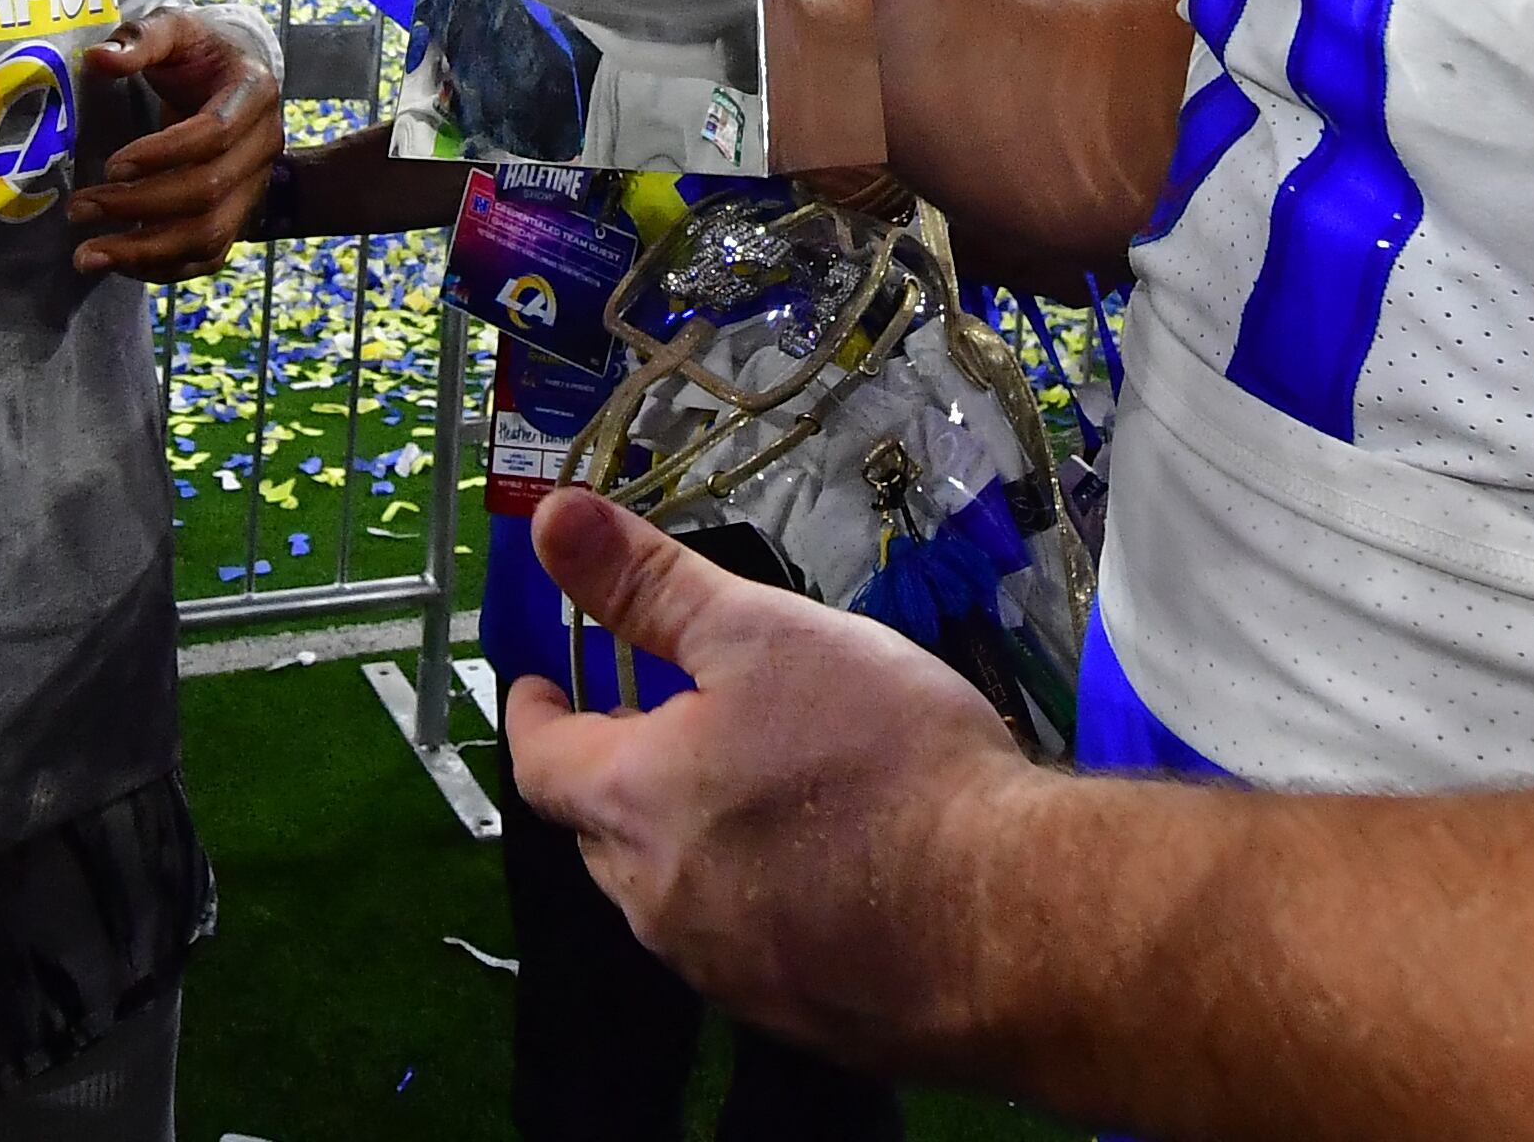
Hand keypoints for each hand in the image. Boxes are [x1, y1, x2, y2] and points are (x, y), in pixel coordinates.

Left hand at [64, 5, 280, 280]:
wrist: (229, 79)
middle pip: (209, 192)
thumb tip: (96, 60)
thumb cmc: (196, 52)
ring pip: (209, 236)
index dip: (164, 154)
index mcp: (255, 92)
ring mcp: (255, 187)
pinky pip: (206, 257)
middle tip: (78, 208)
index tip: (111, 164)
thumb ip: (139, 39)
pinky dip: (161, 268)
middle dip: (138, 206)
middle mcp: (265, 146)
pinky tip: (115, 264)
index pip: (216, 134)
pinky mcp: (239, 217)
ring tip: (85, 255)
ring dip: (145, 252)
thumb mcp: (173, 30)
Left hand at [502, 486, 1049, 1072]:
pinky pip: (744, 946)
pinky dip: (755, 898)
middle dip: (613, 776)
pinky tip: (824, 867)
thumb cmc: (876, 755)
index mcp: (632, 804)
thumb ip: (652, 584)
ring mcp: (722, 973)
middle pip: (600, 833)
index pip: (540, 761)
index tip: (538, 684)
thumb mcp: (765, 635)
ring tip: (750, 791)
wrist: (999, 918)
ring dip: (686, 841)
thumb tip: (547, 519)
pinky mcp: (793, 1015)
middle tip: (660, 723)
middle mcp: (653, 904)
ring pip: (670, 894)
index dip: (534, 714)